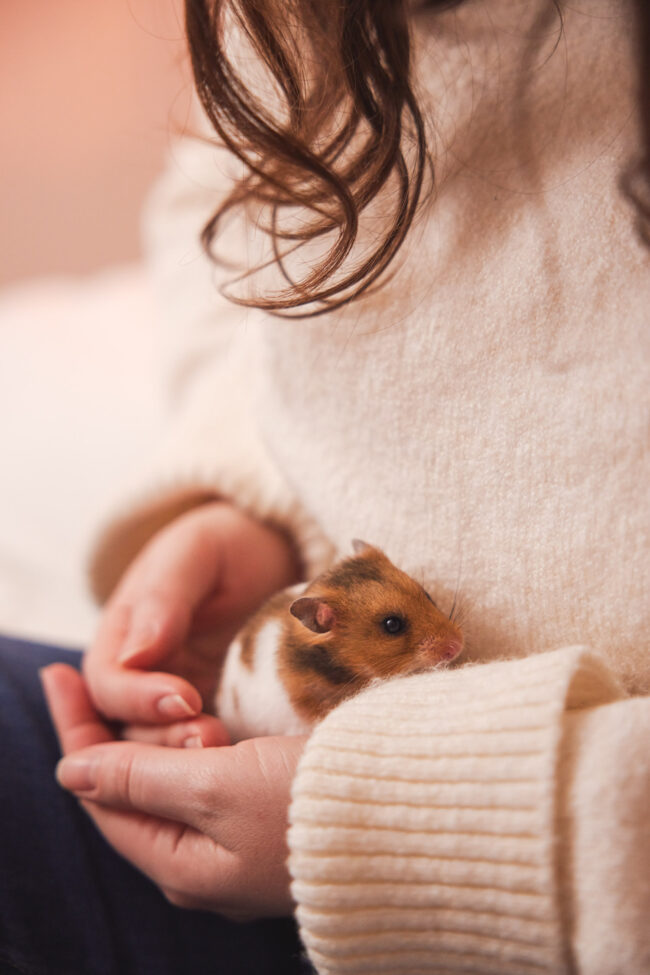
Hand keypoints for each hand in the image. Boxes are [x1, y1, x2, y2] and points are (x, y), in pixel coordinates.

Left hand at [42, 663, 305, 919]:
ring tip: (134, 686)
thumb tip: (68, 773)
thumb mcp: (217, 787)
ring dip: (148, 736)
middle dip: (106, 731)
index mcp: (183, 865)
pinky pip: (206, 782)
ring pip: (170, 784)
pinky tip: (188, 716)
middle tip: (83, 671)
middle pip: (131, 791)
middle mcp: (205, 864)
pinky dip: (186, 744)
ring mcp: (239, 846)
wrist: (413, 813)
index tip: (58, 672)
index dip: (75, 731)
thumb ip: (140, 778)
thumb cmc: (314, 800)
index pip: (102, 795)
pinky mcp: (270, 822)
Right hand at [83, 501, 298, 744]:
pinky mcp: (215, 719)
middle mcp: (140, 678)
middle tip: (210, 736)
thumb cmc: (230, 545)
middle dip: (163, 740)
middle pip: (127, 730)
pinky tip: (245, 759)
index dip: (138, 698)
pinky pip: (206, 750)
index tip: (186, 697)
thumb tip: (134, 655)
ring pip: (162, 750)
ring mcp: (176, 703)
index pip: (110, 684)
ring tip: (227, 745)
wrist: (277, 552)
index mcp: (122, 636)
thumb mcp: (195, 553)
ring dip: (188, 757)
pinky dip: (219, 761)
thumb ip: (163, 598)